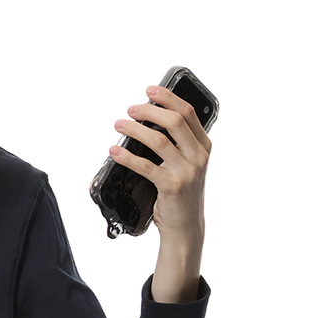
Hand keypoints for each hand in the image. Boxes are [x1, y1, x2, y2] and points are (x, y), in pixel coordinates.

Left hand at [109, 84, 209, 302]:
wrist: (185, 227)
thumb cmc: (181, 194)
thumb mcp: (188, 165)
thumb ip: (179, 144)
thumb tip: (150, 119)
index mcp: (204, 147)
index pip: (188, 113)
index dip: (168, 98)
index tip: (150, 90)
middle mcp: (199, 157)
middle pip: (174, 121)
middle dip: (149, 110)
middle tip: (130, 109)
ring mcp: (187, 172)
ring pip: (158, 140)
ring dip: (134, 129)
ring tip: (119, 125)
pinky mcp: (172, 187)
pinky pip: (145, 165)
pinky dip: (127, 156)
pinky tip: (115, 151)